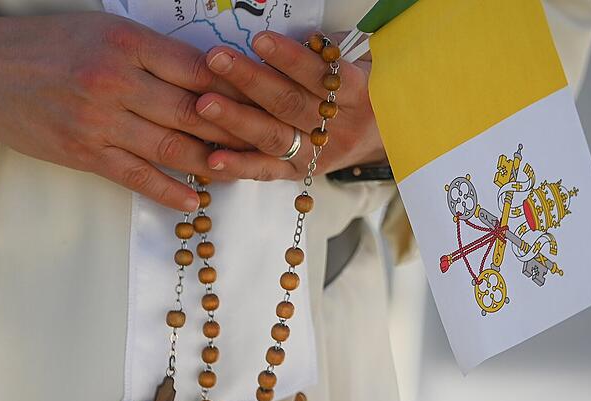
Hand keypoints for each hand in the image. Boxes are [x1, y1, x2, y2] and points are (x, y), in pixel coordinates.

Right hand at [0, 12, 260, 209]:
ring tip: (242, 173)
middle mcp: (116, 79)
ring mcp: (100, 120)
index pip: (198, 69)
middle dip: (239, 130)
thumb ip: (150, 52)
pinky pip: (137, 177)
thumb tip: (205, 74)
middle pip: (194, 110)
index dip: (237, 90)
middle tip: (271, 144)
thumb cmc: (45, 46)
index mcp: (126, 41)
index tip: (265, 103)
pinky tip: (193, 201)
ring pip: (172, 146)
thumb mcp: (100, 30)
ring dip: (212, 163)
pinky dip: (168, 191)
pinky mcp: (84, 152)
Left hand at [194, 31, 385, 180]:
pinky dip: (238, 166)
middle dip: (250, 80)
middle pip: (289, 105)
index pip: (319, 75)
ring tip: (205, 103)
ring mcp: (317, 155)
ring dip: (236, 120)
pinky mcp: (298, 174)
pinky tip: (213, 158)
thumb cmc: (364, 92)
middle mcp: (338, 129)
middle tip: (217, 60)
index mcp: (358, 95)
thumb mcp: (363, 64)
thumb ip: (330, 53)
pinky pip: (266, 171)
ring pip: (273, 138)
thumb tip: (298, 37)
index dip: (289, 58)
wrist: (385, 138)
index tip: (259, 40)